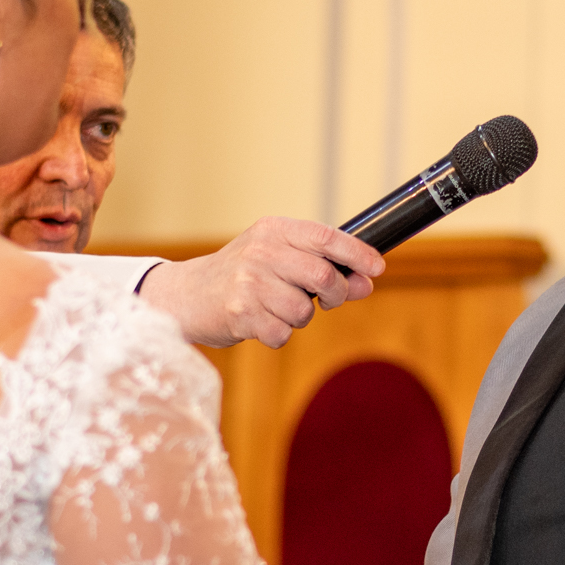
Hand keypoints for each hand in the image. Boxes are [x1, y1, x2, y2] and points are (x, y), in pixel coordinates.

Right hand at [137, 218, 384, 347]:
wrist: (187, 295)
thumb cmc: (241, 275)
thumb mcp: (278, 257)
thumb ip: (322, 265)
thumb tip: (367, 282)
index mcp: (274, 230)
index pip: (326, 236)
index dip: (357, 253)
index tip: (378, 267)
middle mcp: (261, 252)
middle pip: (323, 275)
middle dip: (335, 294)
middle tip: (328, 300)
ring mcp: (249, 283)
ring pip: (304, 310)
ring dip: (300, 317)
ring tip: (278, 308)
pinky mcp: (241, 314)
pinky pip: (282, 333)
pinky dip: (279, 334)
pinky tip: (261, 322)